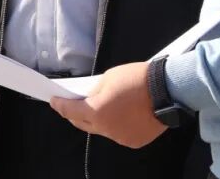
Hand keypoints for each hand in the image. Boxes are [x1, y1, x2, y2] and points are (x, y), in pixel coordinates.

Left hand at [49, 62, 166, 148]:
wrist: (166, 90)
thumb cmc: (136, 79)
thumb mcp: (108, 78)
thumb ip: (95, 91)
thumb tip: (89, 98)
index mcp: (96, 112)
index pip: (70, 111)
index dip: (60, 106)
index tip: (53, 101)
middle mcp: (106, 129)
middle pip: (84, 124)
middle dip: (75, 115)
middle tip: (71, 105)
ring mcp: (121, 138)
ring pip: (102, 130)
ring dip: (98, 120)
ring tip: (100, 108)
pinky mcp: (134, 141)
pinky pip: (118, 134)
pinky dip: (116, 125)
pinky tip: (120, 115)